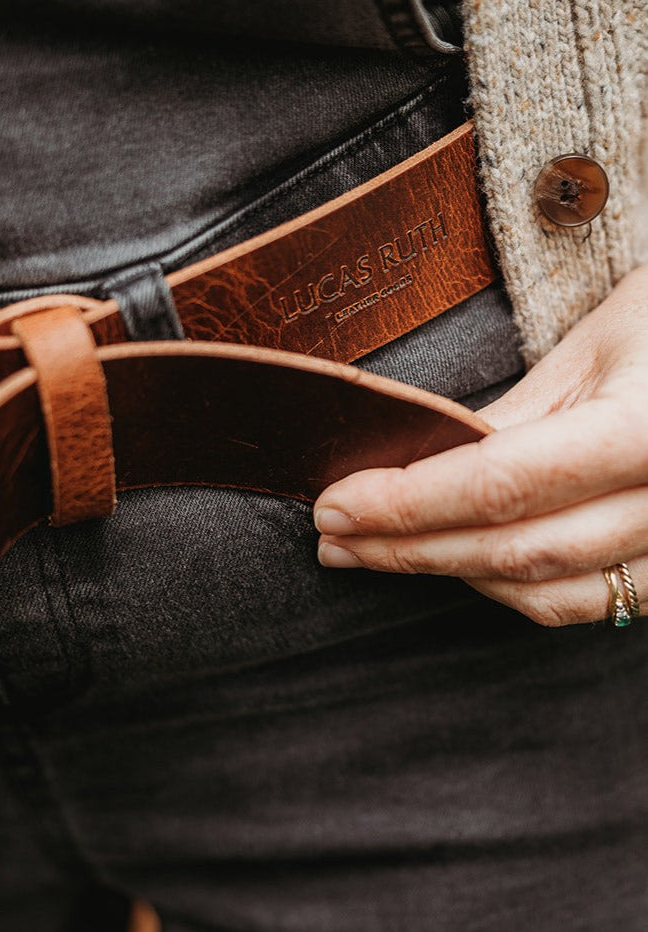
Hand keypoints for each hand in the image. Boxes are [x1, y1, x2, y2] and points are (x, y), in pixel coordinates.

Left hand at [313, 263, 647, 626]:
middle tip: (333, 537)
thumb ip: (511, 420)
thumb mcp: (593, 349)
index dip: (406, 504)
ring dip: (449, 575)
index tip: (334, 504)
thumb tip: (418, 465)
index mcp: (647, 430)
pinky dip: (510, 587)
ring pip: (547, 591)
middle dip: (407, 548)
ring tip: (373, 552)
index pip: (499, 483)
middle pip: (515, 550)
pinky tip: (456, 562)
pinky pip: (586, 601)